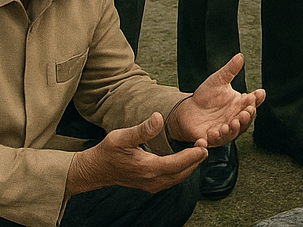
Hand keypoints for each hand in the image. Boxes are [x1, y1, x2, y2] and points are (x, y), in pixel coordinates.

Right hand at [65, 112, 205, 196]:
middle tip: (207, 142)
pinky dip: (183, 169)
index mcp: (147, 169)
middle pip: (182, 172)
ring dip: (191, 164)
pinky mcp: (151, 184)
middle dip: (196, 159)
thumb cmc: (108, 151)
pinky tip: (188, 157)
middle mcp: (152, 180)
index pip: (177, 164)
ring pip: (179, 177)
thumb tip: (158, 117)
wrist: (95, 170)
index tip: (204, 144)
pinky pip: (173, 178)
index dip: (192, 154)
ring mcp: (151, 185)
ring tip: (201, 148)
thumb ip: (142, 129)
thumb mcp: (122, 136)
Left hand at [166, 54, 264, 148]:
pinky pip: (212, 142)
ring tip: (230, 124)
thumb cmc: (206, 96)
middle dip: (247, 117)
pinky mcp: (209, 139)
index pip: (252, 103)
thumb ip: (230, 70)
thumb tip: (240, 56)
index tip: (258, 94)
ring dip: (232, 130)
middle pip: (245, 121)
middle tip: (246, 112)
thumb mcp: (218, 80)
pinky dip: (211, 140)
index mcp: (239, 105)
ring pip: (232, 133)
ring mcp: (223, 130)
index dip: (257, 100)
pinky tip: (209, 135)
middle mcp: (234, 119)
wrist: (188, 110)